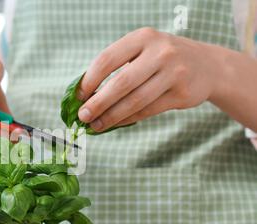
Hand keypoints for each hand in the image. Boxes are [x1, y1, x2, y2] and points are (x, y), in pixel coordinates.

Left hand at [77, 27, 220, 131]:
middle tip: (83, 116)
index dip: (89, 80)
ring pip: (135, 100)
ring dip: (111, 116)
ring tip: (95, 125)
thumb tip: (85, 96)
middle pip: (121, 83)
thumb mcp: (142, 51)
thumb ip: (117, 68)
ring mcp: (174, 73)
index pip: (107, 59)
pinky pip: (147, 111)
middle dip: (98, 103)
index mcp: (142, 37)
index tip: (79, 96)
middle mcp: (160, 52)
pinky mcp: (182, 93)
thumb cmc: (161, 60)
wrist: (207, 65)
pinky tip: (115, 123)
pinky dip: (127, 119)